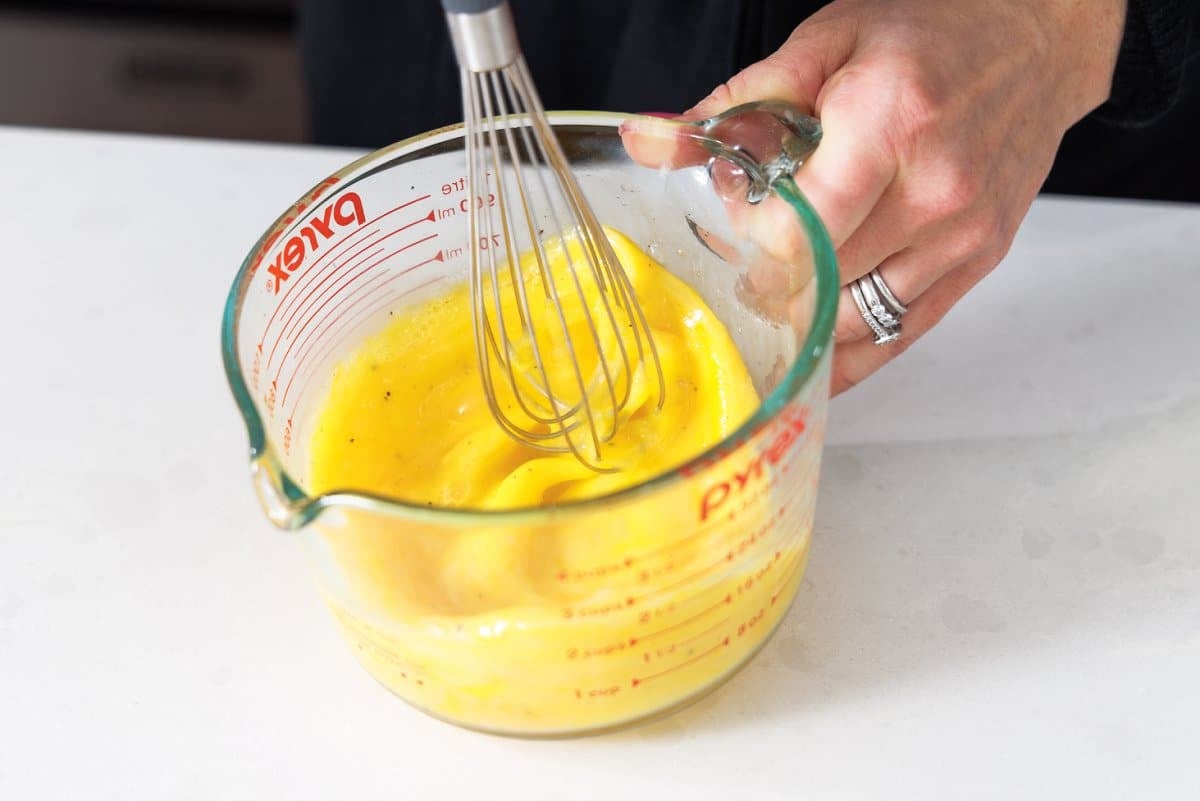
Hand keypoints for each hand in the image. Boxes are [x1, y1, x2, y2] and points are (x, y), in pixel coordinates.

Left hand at [636, 0, 1125, 394]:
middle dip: (763, 278)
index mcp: (888, 125)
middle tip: (745, 256)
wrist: (1042, 37)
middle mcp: (932, 191)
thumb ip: (739, 100)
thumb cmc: (938, 31)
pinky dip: (848, 356)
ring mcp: (960, 236)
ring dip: (800, 321)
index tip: (735, 217)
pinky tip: (811, 358)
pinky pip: (900, 335)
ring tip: (776, 293)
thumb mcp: (828, 40)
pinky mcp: (977, 263)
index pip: (796, 231)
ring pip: (853, 323)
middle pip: (816, 284)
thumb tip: (650, 139)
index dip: (747, 240)